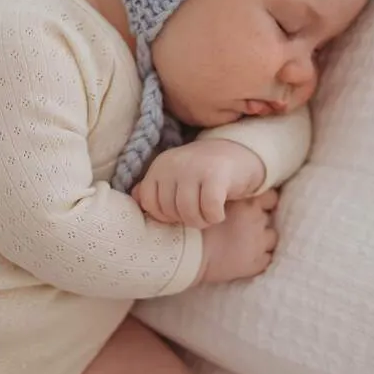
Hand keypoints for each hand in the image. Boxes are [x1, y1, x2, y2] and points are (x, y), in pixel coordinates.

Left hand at [132, 140, 264, 229]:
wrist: (239, 152)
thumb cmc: (203, 172)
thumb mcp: (175, 176)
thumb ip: (155, 186)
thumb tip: (134, 197)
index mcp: (160, 165)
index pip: (149, 203)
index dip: (164, 215)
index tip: (180, 212)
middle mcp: (174, 164)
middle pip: (170, 211)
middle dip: (186, 220)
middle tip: (200, 212)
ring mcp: (194, 167)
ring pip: (188, 213)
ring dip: (202, 221)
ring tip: (209, 213)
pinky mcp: (216, 174)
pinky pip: (210, 209)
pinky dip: (215, 217)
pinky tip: (220, 211)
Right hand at [195, 191, 278, 284]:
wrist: (188, 252)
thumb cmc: (194, 224)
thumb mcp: (212, 202)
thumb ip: (228, 198)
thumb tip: (233, 196)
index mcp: (248, 203)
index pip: (270, 197)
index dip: (264, 201)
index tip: (255, 204)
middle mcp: (257, 221)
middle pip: (268, 217)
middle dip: (260, 220)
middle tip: (245, 224)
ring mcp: (258, 243)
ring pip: (271, 237)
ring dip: (262, 238)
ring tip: (247, 241)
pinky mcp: (255, 264)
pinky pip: (267, 258)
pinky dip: (260, 257)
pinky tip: (246, 256)